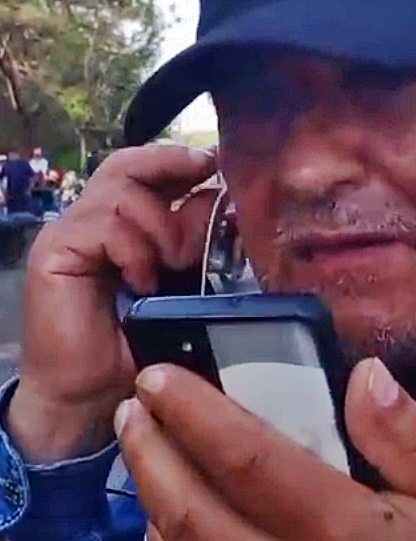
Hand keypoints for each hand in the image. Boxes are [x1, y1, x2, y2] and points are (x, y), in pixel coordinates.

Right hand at [7, 145, 217, 461]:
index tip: (219, 162)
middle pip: (128, 164)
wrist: (90, 395)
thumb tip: (218, 198)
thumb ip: (192, 240)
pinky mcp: (55, 252)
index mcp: (123, 220)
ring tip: (175, 262)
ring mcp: (70, 232)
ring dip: (161, 224)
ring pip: (122, 192)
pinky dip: (135, 249)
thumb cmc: (136, 341)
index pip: (146, 167)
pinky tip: (144, 281)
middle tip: (205, 174)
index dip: (182, 159)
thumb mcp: (179, 281)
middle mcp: (92, 218)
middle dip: (172, 164)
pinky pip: (104, 226)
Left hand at [117, 359, 415, 539]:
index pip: (252, 462)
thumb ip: (412, 439)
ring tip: (142, 446)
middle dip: (152, 455)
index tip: (159, 377)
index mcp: (342, 530)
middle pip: (196, 514)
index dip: (198, 416)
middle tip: (132, 407)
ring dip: (151, 499)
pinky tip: (164, 514)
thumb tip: (365, 373)